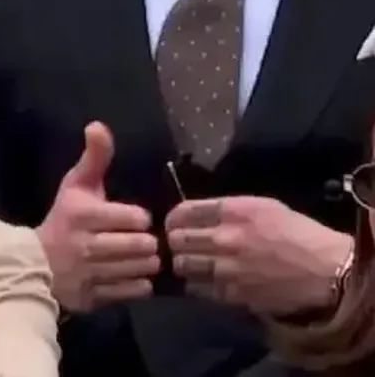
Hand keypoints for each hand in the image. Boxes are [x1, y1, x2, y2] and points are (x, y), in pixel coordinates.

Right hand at [35, 122, 158, 311]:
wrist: (35, 263)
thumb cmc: (63, 220)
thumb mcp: (76, 186)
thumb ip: (94, 157)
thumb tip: (98, 124)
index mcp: (83, 215)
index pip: (135, 218)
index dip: (139, 218)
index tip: (133, 219)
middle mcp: (86, 246)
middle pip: (142, 246)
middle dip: (147, 243)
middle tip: (141, 241)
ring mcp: (90, 274)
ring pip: (141, 269)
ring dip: (146, 263)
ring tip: (138, 257)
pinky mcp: (93, 297)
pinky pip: (134, 291)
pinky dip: (139, 284)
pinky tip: (130, 274)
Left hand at [166, 196, 353, 315]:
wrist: (326, 270)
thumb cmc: (298, 233)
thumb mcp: (263, 206)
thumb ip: (228, 209)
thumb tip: (198, 215)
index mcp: (233, 211)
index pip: (184, 211)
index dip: (173, 218)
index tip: (173, 223)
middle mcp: (225, 238)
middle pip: (177, 238)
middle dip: (174, 241)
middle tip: (178, 244)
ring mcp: (226, 268)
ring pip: (182, 265)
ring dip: (181, 263)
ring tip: (188, 262)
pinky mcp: (232, 293)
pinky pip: (197, 288)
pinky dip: (195, 283)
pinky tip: (201, 280)